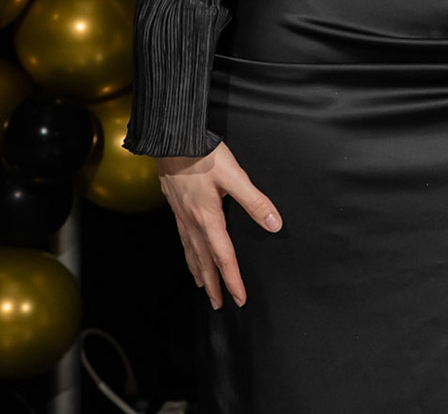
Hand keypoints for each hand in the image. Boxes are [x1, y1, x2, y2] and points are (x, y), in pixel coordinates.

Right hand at [158, 143, 282, 308]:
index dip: (233, 280)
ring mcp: (182, 217)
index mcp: (208, 219)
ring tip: (203, 287)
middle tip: (218, 305)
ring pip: (191, 253)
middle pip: (204, 262)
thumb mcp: (235, 177)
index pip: (224, 257)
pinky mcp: (176, 208)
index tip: (240, 298)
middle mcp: (193, 223)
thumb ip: (255, 201)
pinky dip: (188, 255)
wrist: (172, 141)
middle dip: (213, 285)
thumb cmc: (204, 157)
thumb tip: (275, 224)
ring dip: (199, 272)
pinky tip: (190, 254)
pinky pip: (183, 240)